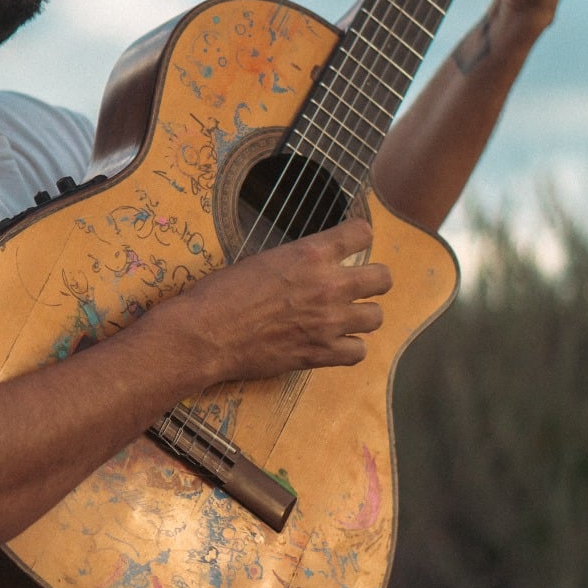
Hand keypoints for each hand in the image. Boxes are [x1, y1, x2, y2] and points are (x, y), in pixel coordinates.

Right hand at [158, 215, 392, 383]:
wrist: (205, 334)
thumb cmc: (221, 293)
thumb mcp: (263, 260)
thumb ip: (296, 262)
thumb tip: (308, 268)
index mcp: (311, 254)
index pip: (361, 233)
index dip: (359, 236)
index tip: (353, 243)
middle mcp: (328, 286)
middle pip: (383, 278)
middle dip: (374, 279)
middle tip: (358, 285)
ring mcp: (328, 323)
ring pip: (376, 317)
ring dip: (363, 315)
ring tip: (347, 317)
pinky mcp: (320, 354)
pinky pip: (358, 352)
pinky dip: (350, 348)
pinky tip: (335, 343)